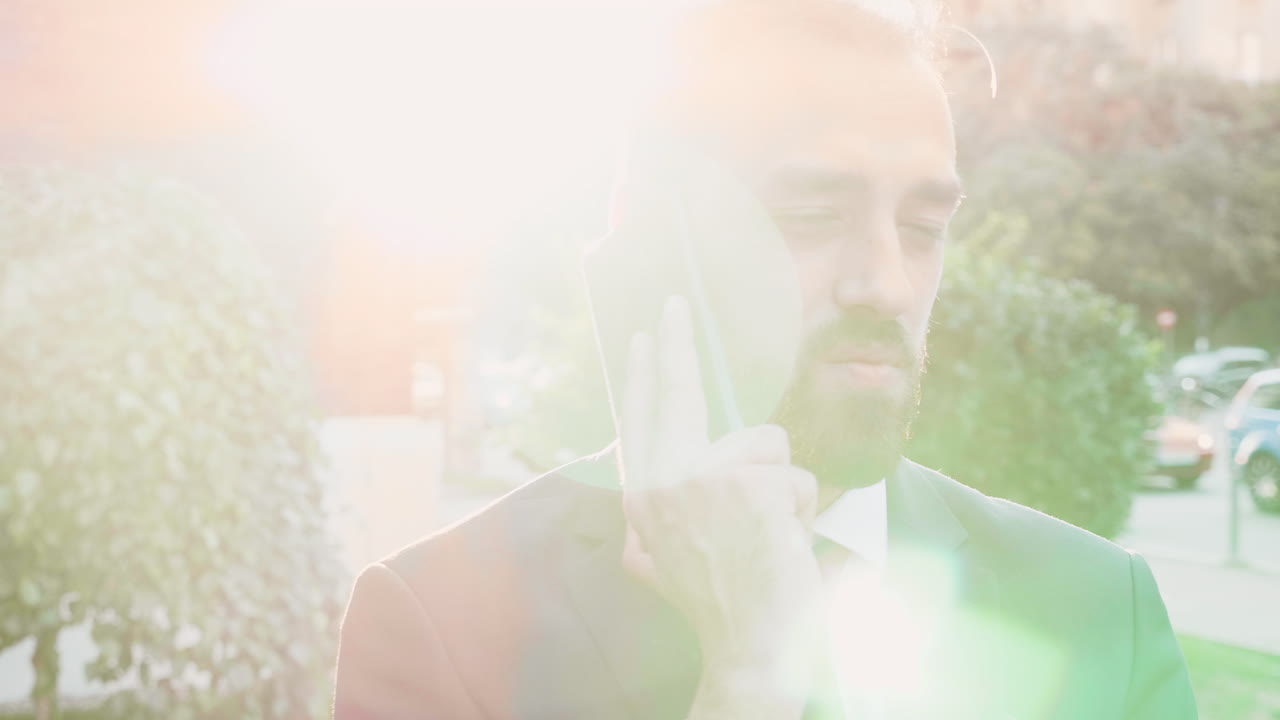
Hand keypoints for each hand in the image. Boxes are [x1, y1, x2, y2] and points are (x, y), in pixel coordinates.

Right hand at [620, 295, 821, 715]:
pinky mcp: (744, 483)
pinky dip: (802, 508)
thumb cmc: (720, 601)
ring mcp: (699, 480)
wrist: (750, 647)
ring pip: (763, 443)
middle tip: (676, 304)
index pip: (640, 420)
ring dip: (780, 487)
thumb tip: (634, 474)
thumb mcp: (663, 557)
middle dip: (675, 345)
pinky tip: (784, 543)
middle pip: (676, 394)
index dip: (642, 375)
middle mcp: (660, 484)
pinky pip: (794, 472)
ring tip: (768, 535)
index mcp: (641, 498)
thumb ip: (655, 512)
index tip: (641, 337)